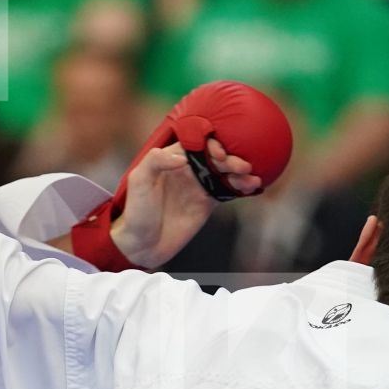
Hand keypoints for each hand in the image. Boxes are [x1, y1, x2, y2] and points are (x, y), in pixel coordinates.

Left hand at [109, 140, 261, 269]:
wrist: (141, 244)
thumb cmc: (136, 210)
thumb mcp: (138, 181)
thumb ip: (156, 161)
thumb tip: (184, 157)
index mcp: (171, 158)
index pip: (196, 144)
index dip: (210, 145)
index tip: (218, 154)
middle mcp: (187, 169)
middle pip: (214, 157)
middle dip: (230, 159)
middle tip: (241, 166)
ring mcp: (198, 185)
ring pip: (224, 172)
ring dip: (240, 172)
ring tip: (251, 176)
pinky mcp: (207, 203)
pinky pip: (227, 190)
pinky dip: (241, 187)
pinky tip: (252, 186)